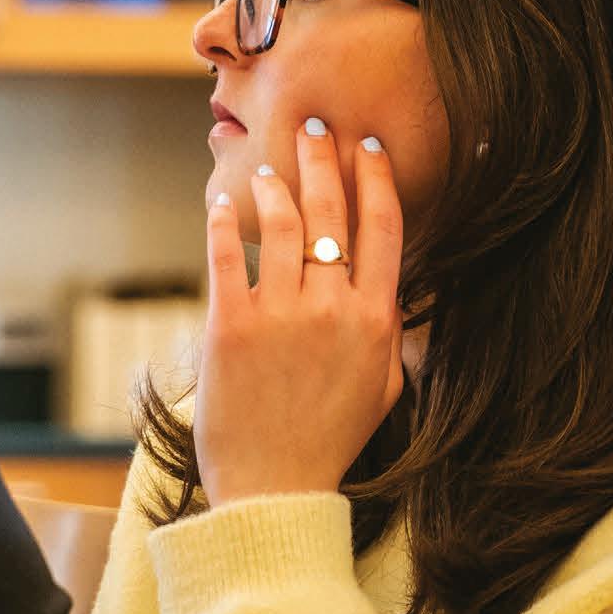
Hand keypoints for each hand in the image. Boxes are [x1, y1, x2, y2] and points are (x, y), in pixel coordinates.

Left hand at [195, 119, 405, 504]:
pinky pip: (226, 257)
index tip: (368, 148)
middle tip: (314, 128)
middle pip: (332, 213)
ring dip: (275, 185)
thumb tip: (391, 287)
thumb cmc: (329, 439)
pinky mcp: (229, 325)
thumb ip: (389, 331)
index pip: (384, 229)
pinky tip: (221, 202)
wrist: (273, 485)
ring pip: (281, 226)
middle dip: (323, 161)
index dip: (376, 180)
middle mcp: (332, 309)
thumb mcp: (383, 386)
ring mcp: (279, 315)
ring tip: (268, 168)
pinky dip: (223, 223)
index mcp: (376, 320)